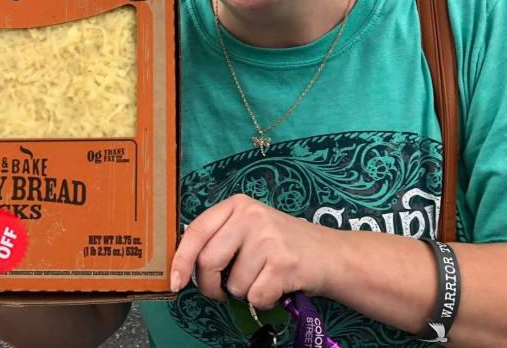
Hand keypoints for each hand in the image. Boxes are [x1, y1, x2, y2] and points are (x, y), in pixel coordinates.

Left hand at [170, 194, 332, 308]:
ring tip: (262, 278)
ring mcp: (268, 238)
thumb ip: (220, 238)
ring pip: (233, 285)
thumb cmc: (283, 246)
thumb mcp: (250, 228)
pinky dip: (263, 301)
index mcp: (238, 205)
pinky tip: (276, 286)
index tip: (176, 282)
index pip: (196, 231)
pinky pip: (255, 297)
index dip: (181, 259)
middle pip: (208, 262)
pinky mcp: (284, 263)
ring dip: (244, 293)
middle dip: (211, 286)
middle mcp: (251, 216)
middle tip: (223, 291)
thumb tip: (184, 265)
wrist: (330, 254)